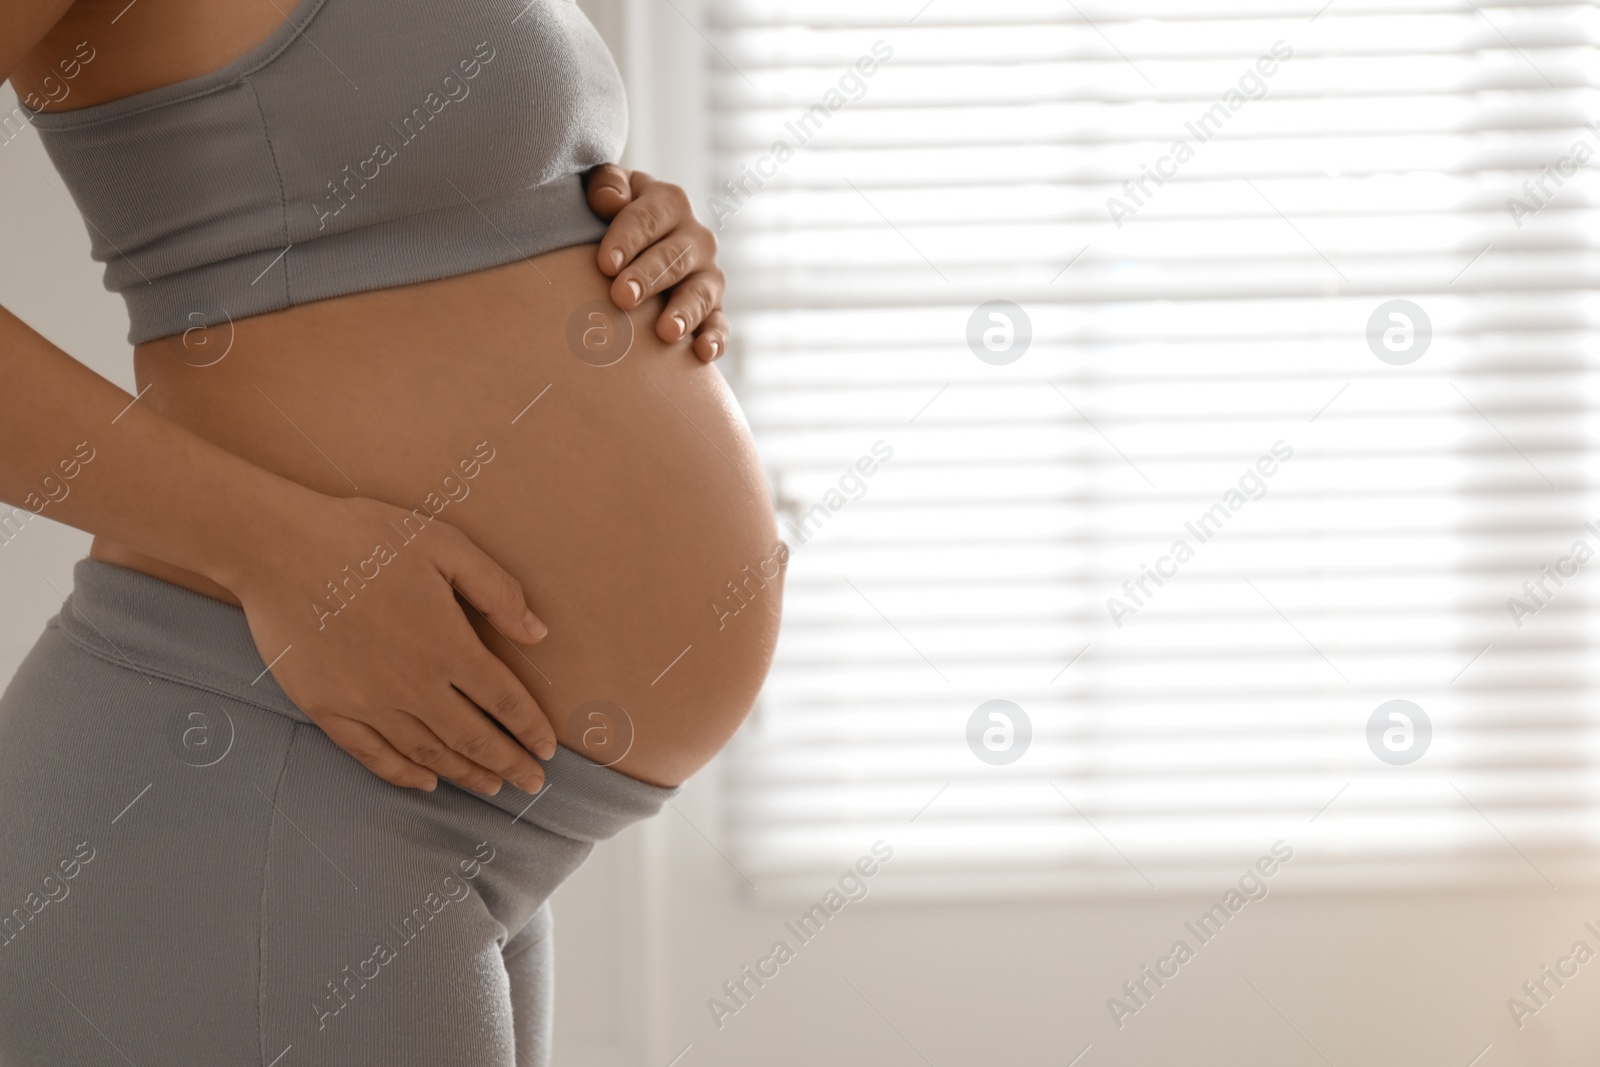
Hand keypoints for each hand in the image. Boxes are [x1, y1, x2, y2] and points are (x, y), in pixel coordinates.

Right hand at [231, 491, 556, 794]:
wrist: (277, 548)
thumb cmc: (364, 537)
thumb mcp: (445, 546)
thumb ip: (497, 592)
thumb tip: (538, 633)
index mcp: (447, 645)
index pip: (504, 701)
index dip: (530, 728)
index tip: (548, 749)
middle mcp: (413, 685)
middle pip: (473, 738)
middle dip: (509, 764)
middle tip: (533, 784)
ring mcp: (368, 702)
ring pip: (428, 753)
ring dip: (465, 774)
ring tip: (492, 787)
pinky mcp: (327, 709)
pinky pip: (373, 755)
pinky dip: (403, 774)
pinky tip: (425, 782)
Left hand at [586, 164, 728, 362]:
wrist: (637, 245)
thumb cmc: (612, 215)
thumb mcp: (607, 191)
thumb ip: (606, 185)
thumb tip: (610, 200)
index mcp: (669, 203)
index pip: (648, 218)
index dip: (626, 239)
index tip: (605, 263)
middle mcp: (695, 238)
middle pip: (672, 257)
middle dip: (648, 277)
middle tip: (622, 296)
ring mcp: (707, 275)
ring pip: (700, 292)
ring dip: (684, 311)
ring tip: (667, 331)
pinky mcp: (714, 309)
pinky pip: (719, 324)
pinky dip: (715, 339)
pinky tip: (703, 353)